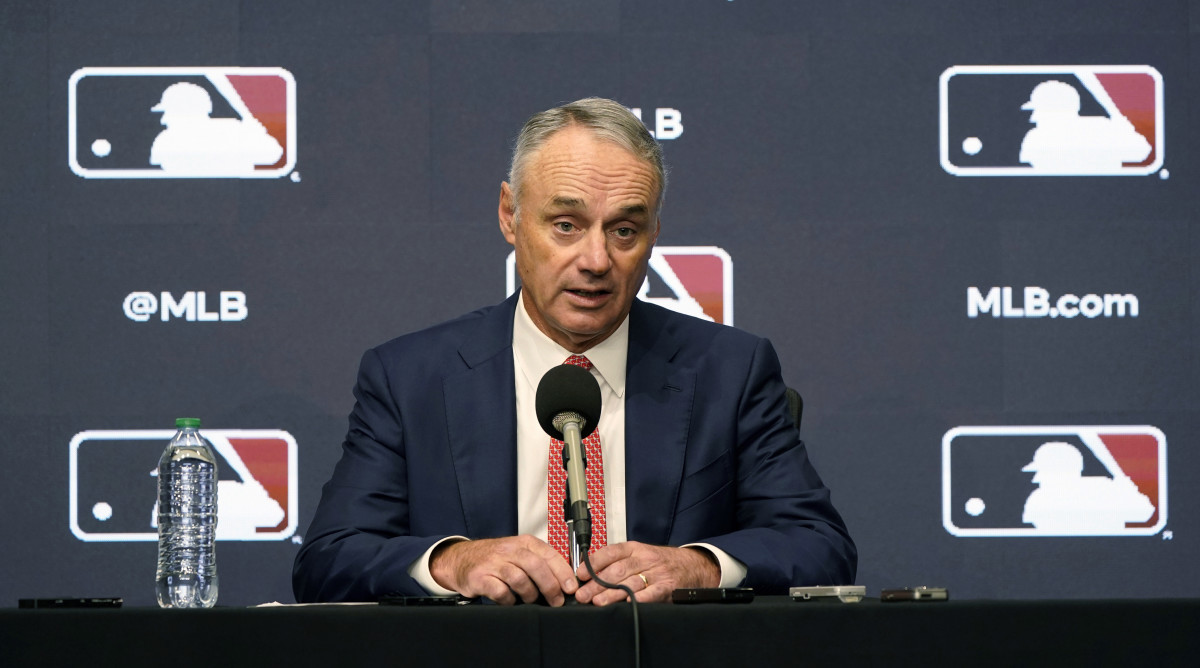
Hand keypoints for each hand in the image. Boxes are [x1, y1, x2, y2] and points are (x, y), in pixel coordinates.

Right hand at [429, 535, 577, 605]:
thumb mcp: (519, 552)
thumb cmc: (496, 558)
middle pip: (536, 566)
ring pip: (520, 579)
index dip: (563, 572)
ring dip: (530, 594)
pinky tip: (511, 602)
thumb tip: (566, 581)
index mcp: (524, 542)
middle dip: (550, 586)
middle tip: (557, 601)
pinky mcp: (481, 578)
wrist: (461, 559)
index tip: (571, 588)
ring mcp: (494, 563)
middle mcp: (509, 550)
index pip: (549, 554)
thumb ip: (540, 562)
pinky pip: (501, 592)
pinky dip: (509, 600)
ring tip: (532, 600)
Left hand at [573, 541, 719, 605]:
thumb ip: (618, 562)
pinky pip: (652, 593)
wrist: (694, 566)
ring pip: (631, 583)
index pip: (610, 552)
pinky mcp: (668, 587)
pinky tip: (629, 604)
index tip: (580, 575)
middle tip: (582, 595)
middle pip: (617, 570)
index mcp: (635, 548)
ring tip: (598, 602)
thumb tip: (589, 574)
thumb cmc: (662, 563)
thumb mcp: (640, 555)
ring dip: (612, 593)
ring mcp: (657, 572)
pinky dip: (640, 599)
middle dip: (596, 584)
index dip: (593, 564)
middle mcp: (645, 558)